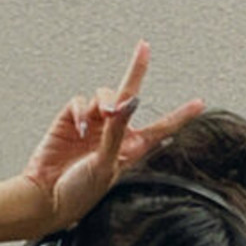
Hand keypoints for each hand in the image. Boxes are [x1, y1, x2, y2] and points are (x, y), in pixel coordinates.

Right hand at [23, 41, 204, 230]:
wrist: (45, 197)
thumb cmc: (79, 192)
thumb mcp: (107, 164)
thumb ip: (117, 132)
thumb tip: (130, 103)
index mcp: (131, 150)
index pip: (161, 128)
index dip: (180, 116)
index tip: (200, 103)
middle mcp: (114, 135)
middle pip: (129, 97)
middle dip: (135, 72)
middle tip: (143, 48)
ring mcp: (92, 126)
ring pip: (105, 95)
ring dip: (105, 100)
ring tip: (103, 115)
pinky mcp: (70, 121)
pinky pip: (80, 102)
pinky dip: (81, 110)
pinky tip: (80, 128)